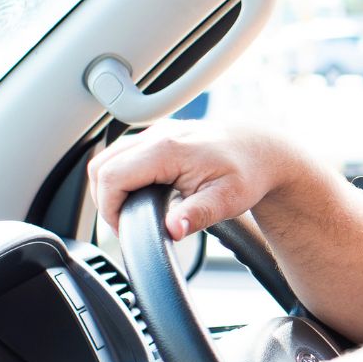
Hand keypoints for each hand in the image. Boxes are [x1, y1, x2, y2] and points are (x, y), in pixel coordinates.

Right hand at [88, 120, 295, 240]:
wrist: (261, 150)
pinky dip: (121, 176)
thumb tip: (172, 230)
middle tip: (126, 225)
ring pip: (108, 158)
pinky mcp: (157, 136)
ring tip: (131, 213)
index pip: (112, 177)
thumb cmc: (247, 173)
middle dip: (105, 200)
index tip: (124, 230)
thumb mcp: (227, 200)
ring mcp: (155, 132)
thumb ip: (197, 215)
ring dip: (110, 187)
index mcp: (167, 149)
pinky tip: (138, 194)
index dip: (109, 209)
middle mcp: (157, 135)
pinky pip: (123, 154)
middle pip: (101, 166)